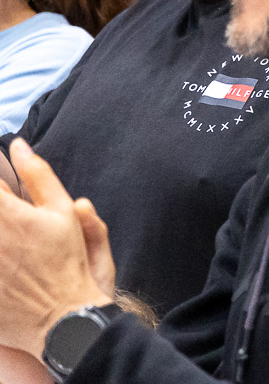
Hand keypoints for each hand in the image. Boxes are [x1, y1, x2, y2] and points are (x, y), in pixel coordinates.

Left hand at [0, 141, 108, 355]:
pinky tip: (7, 263)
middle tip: (14, 224)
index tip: (5, 189)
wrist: (61, 318)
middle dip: (3, 212)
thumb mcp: (63, 213)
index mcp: (7, 214)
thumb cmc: (66, 263)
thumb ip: (38, 175)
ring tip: (14, 246)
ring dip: (2, 239)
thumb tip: (18, 146)